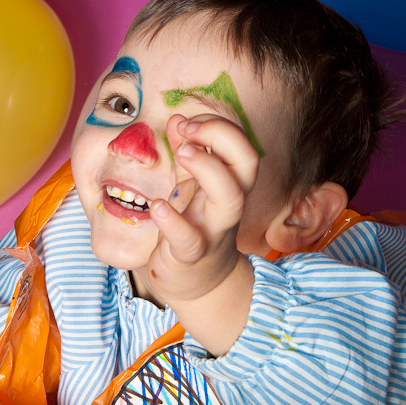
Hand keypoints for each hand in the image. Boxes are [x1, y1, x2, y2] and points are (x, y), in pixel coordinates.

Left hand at [146, 113, 258, 303]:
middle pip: (247, 163)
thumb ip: (186, 154)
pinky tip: (158, 206)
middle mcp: (227, 204)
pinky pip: (189, 240)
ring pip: (230, 200)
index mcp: (229, 183)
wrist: (198, 284)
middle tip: (189, 129)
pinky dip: (173, 222)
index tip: (187, 123)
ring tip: (184, 152)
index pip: (240, 145)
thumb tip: (178, 120)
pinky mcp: (191, 255)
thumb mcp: (190, 186)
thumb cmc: (194, 227)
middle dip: (222, 136)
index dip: (218, 126)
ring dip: (209, 169)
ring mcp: (212, 230)